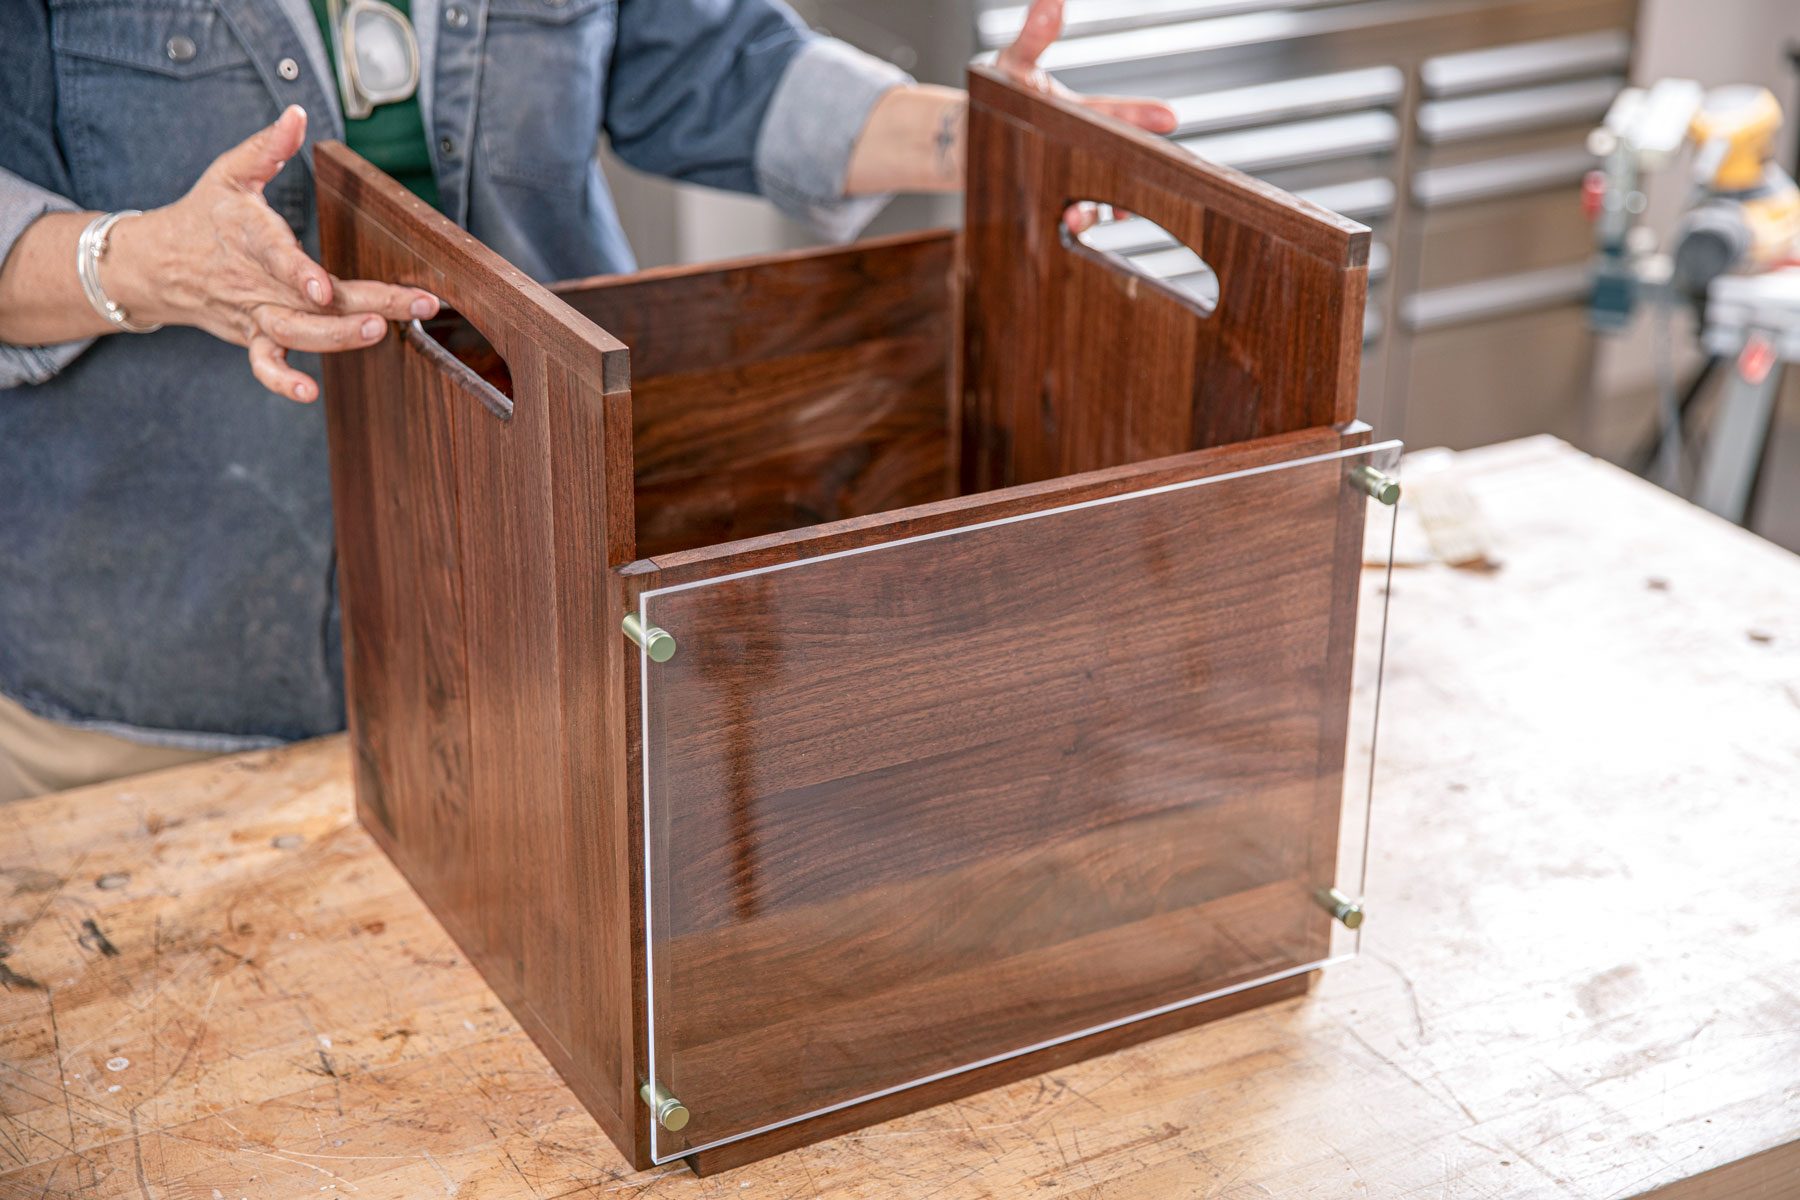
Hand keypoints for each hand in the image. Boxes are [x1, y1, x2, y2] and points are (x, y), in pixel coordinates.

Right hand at [107, 105, 438, 401]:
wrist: (157, 263)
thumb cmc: (204, 213)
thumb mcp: (229, 172)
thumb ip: (267, 147)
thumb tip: (297, 114)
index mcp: (249, 235)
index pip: (276, 256)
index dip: (299, 273)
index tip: (325, 288)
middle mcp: (255, 281)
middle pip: (312, 300)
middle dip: (365, 305)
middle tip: (413, 306)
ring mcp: (255, 313)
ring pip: (298, 333)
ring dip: (338, 339)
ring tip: (379, 332)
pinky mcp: (253, 336)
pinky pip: (265, 364)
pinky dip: (282, 381)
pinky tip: (310, 393)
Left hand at [998, 0, 1176, 233]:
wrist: (969, 132)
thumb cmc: (1000, 92)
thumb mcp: (1014, 61)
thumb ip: (1035, 34)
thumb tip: (1052, 0)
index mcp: (1084, 115)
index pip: (1119, 115)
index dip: (1144, 116)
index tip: (1169, 117)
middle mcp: (1085, 151)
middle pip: (1117, 168)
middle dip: (1126, 180)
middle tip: (1125, 194)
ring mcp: (1070, 179)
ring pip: (1096, 203)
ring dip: (1091, 212)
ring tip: (1074, 217)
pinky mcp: (1051, 205)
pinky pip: (1069, 224)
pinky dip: (1070, 229)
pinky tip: (1062, 229)